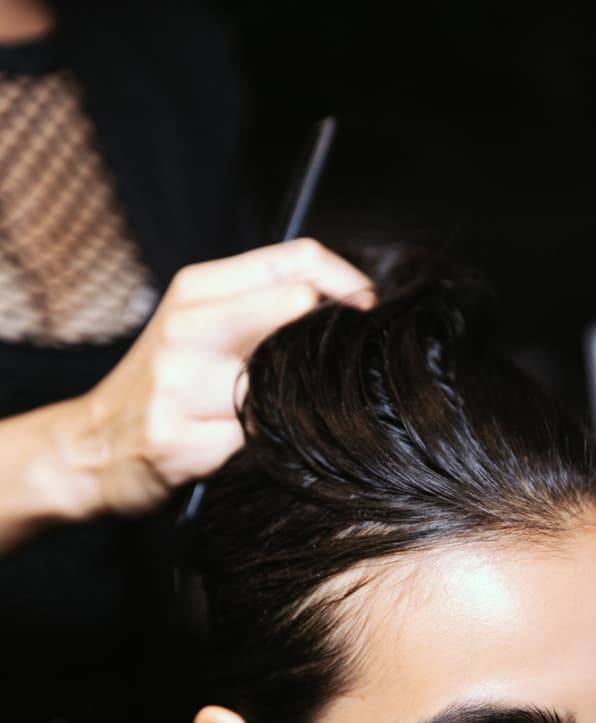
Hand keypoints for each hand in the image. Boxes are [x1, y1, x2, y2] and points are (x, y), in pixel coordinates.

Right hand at [76, 238, 372, 515]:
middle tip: (348, 356)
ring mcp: (178, 385)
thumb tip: (342, 302)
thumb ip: (259, 307)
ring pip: (276, 384)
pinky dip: (266, 446)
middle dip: (328, 334)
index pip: (296, 261)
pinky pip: (254, 440)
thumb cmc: (162, 386)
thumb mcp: (199, 326)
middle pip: (290, 307)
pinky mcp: (178, 440)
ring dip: (296, 402)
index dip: (346, 283)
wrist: (88, 447)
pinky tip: (251, 448)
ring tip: (291, 412)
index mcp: (196, 290)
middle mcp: (186, 328)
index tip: (366, 310)